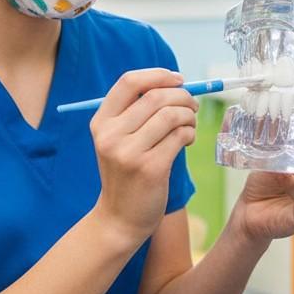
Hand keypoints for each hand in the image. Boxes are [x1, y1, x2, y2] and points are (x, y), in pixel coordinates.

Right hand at [90, 69, 197, 243]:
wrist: (119, 218)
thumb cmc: (126, 173)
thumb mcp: (118, 140)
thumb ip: (137, 112)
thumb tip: (176, 83)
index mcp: (101, 122)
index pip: (129, 82)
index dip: (158, 76)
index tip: (178, 80)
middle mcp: (111, 135)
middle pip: (156, 97)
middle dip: (182, 96)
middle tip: (192, 105)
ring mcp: (129, 153)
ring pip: (171, 115)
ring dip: (189, 116)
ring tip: (190, 125)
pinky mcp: (150, 168)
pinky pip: (180, 136)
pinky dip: (190, 133)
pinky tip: (188, 140)